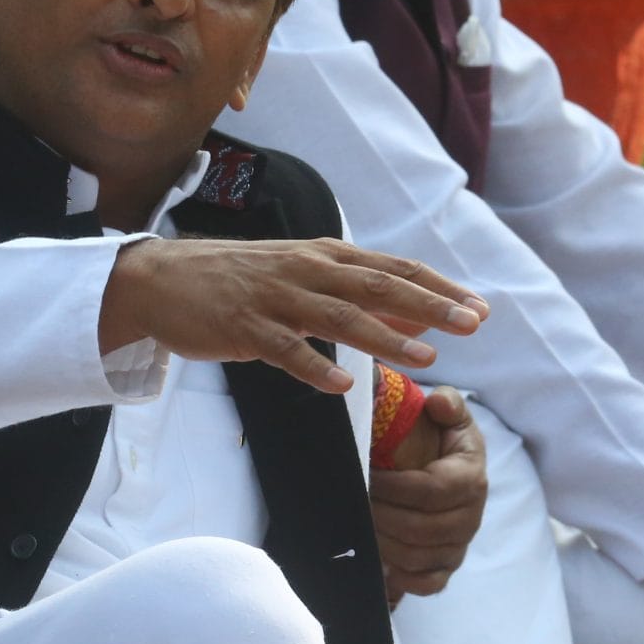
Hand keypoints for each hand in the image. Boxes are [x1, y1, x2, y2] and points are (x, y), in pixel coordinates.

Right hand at [100, 237, 485, 391]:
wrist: (164, 279)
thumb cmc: (239, 281)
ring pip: (338, 317)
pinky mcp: (244, 327)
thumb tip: (416, 315)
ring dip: (385, 337)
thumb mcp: (302, 276)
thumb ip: (354, 294)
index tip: (479, 308)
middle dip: (429, 306)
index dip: (439, 288)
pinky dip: (314, 368)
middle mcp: (305, 270)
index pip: (393, 269)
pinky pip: (285, 349)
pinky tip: (341, 387)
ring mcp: (275, 298)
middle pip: (377, 286)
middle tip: (472, 324)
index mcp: (324, 256)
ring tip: (425, 358)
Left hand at [370, 388, 485, 605]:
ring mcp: (458, 546)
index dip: (395, 487)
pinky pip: (427, 584)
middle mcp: (470, 517)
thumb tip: (438, 403)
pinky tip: (379, 559)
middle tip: (352, 501)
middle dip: (380, 515)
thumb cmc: (443, 440)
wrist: (452, 468)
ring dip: (382, 542)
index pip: (432, 490)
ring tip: (356, 522)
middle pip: (420, 528)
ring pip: (417, 556)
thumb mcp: (449, 415)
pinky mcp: (446, 567)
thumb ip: (447, 405)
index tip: (367, 475)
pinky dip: (402, 577)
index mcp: (470, 478)